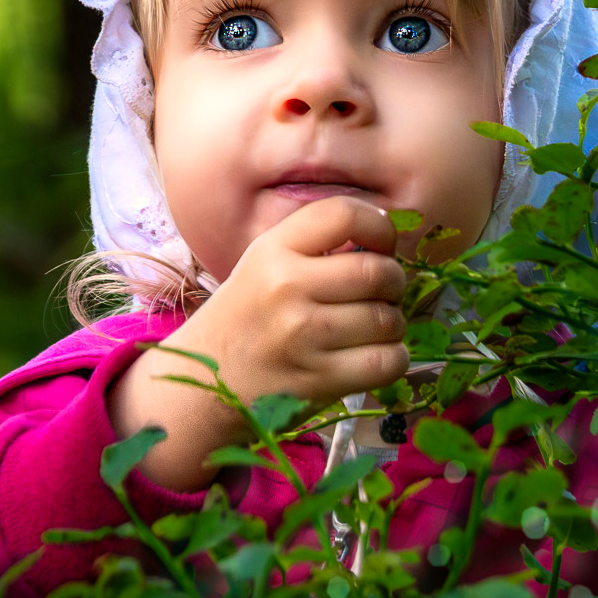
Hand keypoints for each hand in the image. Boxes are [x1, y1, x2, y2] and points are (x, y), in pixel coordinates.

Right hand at [108, 197, 410, 490]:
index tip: (380, 245)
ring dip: (392, 324)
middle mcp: (287, 287)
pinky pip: (388, 361)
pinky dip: (393, 358)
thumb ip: (315, 246)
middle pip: (378, 271)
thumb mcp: (264, 264)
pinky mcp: (319, 380)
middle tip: (383, 294)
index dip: (379, 226)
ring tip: (373, 327)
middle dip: (394, 282)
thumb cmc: (246, 317)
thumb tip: (386, 243)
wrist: (203, 383)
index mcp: (273, 250)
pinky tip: (375, 355)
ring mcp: (303, 336)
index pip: (343, 214)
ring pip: (388, 319)